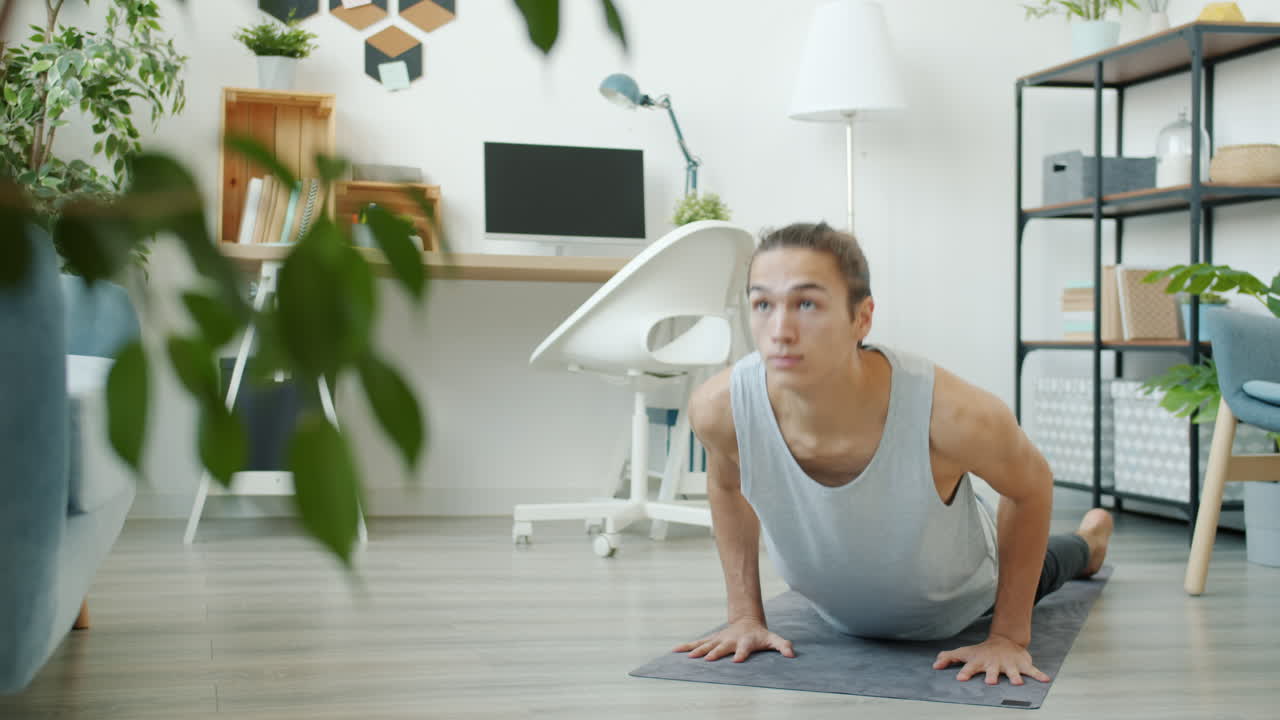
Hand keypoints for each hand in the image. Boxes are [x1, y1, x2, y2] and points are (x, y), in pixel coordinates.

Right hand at [673, 618, 795, 662]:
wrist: (747, 621)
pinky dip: (686, 646)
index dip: (742, 654)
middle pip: (722, 647)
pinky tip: (674, 651)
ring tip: (688, 657)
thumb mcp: (773, 639)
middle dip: (715, 653)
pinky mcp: (711, 640)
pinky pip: (697, 643)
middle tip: (707, 659)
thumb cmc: (760, 635)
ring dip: (697, 650)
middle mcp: (730, 640)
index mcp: (746, 641)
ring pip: (706, 644)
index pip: (745, 648)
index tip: (738, 660)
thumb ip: (782, 645)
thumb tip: (792, 654)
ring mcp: (719, 639)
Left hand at [933, 634, 1050, 685]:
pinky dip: (1039, 675)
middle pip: (992, 671)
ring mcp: (1009, 664)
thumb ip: (949, 657)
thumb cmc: (982, 651)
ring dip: (1014, 676)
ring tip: (1017, 683)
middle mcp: (994, 663)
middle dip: (991, 676)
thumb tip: (934, 664)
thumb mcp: (965, 653)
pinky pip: (1032, 671)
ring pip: (1012, 671)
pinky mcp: (1022, 665)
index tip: (960, 678)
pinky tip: (1045, 680)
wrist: (1005, 641)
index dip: (964, 672)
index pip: (970, 667)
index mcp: (980, 662)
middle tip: (990, 682)